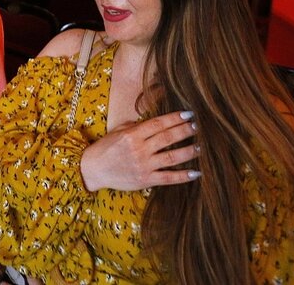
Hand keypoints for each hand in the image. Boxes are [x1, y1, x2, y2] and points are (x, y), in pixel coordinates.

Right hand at [79, 110, 199, 191]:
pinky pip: (168, 178)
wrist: (93, 170)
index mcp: (132, 135)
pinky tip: (196, 172)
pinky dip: (183, 176)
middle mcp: (139, 149)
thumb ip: (136, 126)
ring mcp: (143, 166)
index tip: (188, 114)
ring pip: (171, 157)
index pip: (158, 124)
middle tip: (198, 126)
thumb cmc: (105, 148)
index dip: (174, 118)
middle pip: (167, 138)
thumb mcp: (117, 131)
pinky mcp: (145, 180)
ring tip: (200, 146)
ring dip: (188, 151)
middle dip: (185, 131)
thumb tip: (154, 122)